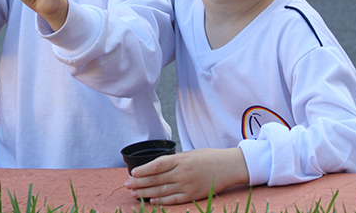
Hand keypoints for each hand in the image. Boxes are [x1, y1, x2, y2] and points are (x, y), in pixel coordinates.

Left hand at [123, 148, 248, 204]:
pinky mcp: (193, 195)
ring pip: (162, 190)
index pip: (157, 165)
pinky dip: (162, 201)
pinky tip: (152, 201)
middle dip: (139, 182)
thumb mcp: (189, 154)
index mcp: (181, 159)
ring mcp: (188, 185)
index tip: (132, 172)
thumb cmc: (208, 157)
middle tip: (126, 185)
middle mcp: (182, 172)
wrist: (229, 166)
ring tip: (134, 193)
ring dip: (146, 193)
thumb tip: (157, 167)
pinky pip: (174, 199)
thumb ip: (174, 160)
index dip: (143, 169)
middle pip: (156, 178)